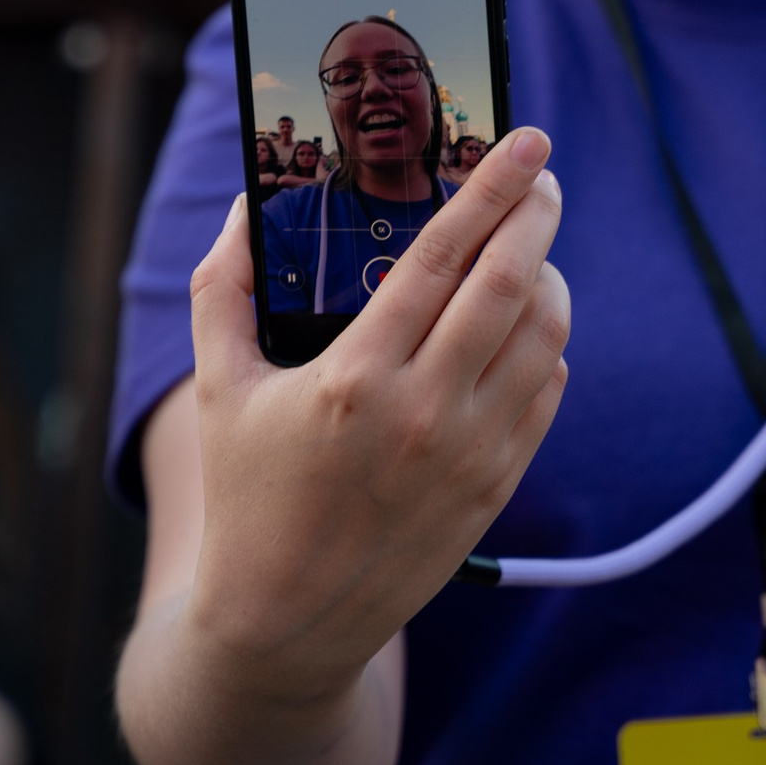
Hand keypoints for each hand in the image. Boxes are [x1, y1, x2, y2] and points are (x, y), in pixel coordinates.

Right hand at [183, 128, 569, 708]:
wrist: (286, 624)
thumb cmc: (247, 495)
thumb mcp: (217, 388)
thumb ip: (222, 288)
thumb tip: (241, 206)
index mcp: (354, 377)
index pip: (442, 257)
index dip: (490, 188)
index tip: (525, 140)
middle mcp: (424, 413)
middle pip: (512, 284)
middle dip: (537, 213)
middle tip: (543, 173)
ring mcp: (470, 454)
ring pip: (544, 336)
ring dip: (548, 275)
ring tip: (528, 246)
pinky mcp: (496, 487)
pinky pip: (547, 390)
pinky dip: (547, 341)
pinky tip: (523, 320)